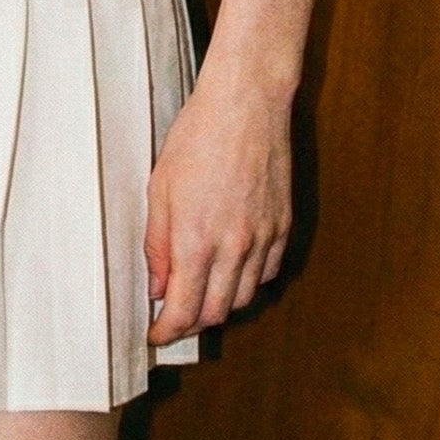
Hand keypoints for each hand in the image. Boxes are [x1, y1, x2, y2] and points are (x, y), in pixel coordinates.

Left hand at [144, 68, 291, 343]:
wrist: (246, 104)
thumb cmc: (197, 137)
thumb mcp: (160, 188)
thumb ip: (157, 244)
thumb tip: (158, 287)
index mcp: (196, 239)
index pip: (183, 310)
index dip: (167, 331)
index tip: (156, 335)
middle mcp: (234, 247)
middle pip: (216, 313)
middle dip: (192, 323)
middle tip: (174, 318)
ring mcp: (263, 238)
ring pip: (245, 297)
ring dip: (221, 305)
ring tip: (202, 295)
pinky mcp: (284, 226)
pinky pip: (268, 272)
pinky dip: (249, 282)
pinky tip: (233, 271)